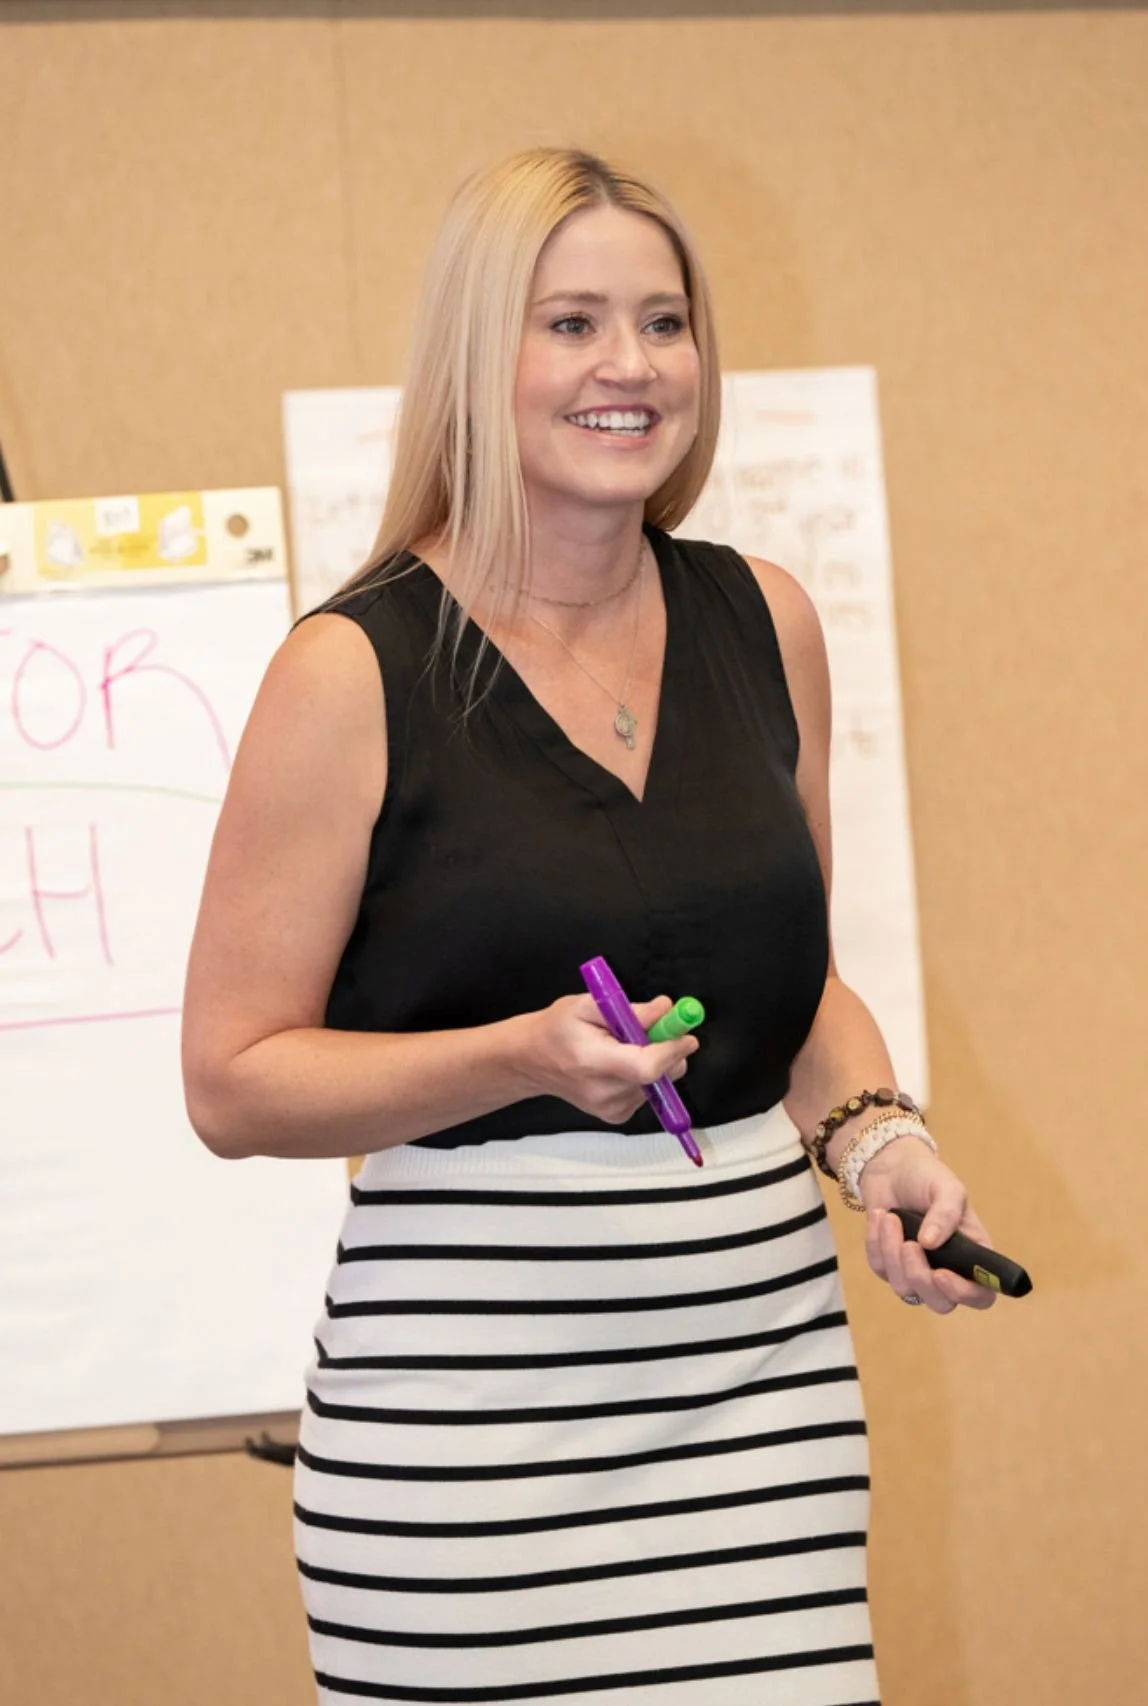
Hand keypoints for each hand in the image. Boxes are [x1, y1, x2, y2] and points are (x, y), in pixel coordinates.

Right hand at [515, 993, 698, 1124]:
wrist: (533, 1060)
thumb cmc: (558, 1028)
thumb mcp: (588, 1004)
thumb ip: (630, 1008)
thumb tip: (666, 1010)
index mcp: (593, 1061)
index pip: (646, 1067)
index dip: (672, 1050)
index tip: (686, 1035)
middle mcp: (603, 1092)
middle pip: (659, 1077)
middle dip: (669, 1051)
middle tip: (659, 1030)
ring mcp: (611, 1109)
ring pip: (658, 1084)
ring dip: (656, 1062)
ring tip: (627, 1046)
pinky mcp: (616, 1116)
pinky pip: (648, 1093)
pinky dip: (645, 1076)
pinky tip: (621, 1064)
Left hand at [859, 1135, 996, 1314]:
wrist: (891, 1169)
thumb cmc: (928, 1178)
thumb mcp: (946, 1187)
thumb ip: (945, 1213)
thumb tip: (930, 1244)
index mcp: (973, 1256)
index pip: (981, 1295)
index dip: (965, 1293)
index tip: (942, 1274)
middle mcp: (948, 1271)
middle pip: (941, 1303)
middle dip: (920, 1276)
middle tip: (910, 1244)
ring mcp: (917, 1272)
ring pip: (905, 1289)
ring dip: (893, 1252)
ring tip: (891, 1218)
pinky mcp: (889, 1267)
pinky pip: (880, 1269)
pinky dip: (876, 1241)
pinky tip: (881, 1217)